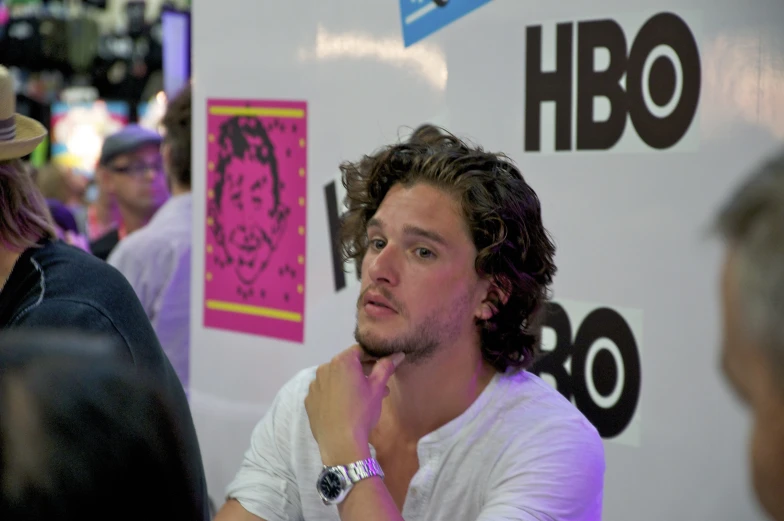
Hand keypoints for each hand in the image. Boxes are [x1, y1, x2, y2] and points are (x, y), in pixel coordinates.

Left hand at [305, 345, 404, 464]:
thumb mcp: (377, 389)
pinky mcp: (309, 400)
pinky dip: (334, 395)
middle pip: (347, 364)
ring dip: (348, 383)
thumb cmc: (362, 413)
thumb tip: (398, 354)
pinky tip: (344, 408)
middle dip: (363, 372)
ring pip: (335, 378)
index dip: (373, 357)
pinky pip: (325, 392)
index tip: (383, 367)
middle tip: (378, 386)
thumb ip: (386, 367)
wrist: (340, 443)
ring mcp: (314, 385)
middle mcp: (324, 368)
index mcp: (342, 362)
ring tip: (362, 399)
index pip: (360, 351)